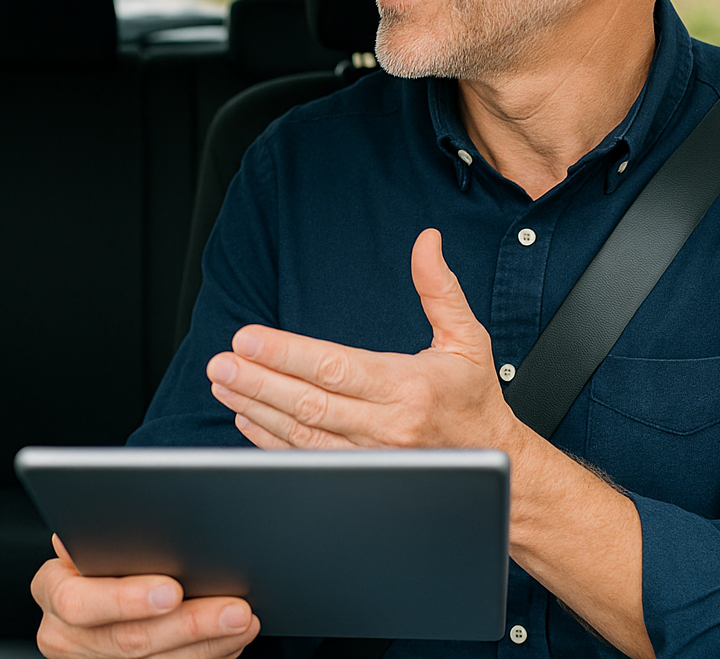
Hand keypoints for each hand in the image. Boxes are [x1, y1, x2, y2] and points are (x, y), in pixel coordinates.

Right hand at [32, 536, 259, 658]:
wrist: (95, 600)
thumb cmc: (98, 560)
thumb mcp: (89, 542)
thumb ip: (96, 534)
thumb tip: (90, 529)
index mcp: (50, 591)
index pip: (79, 601)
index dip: (126, 598)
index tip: (172, 589)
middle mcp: (62, 635)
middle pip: (128, 641)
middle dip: (189, 623)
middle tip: (234, 608)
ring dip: (208, 645)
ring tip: (243, 621)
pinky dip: (206, 657)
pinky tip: (231, 642)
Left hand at [206, 228, 523, 452]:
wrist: (499, 471)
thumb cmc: (474, 400)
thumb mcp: (467, 338)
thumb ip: (440, 289)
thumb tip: (426, 242)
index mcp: (408, 387)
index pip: (335, 368)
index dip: (286, 354)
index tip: (248, 339)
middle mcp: (387, 427)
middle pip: (309, 403)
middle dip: (258, 381)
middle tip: (220, 362)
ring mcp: (372, 458)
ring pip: (302, 434)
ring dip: (257, 407)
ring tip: (223, 383)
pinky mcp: (363, 478)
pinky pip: (307, 459)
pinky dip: (271, 440)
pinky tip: (245, 416)